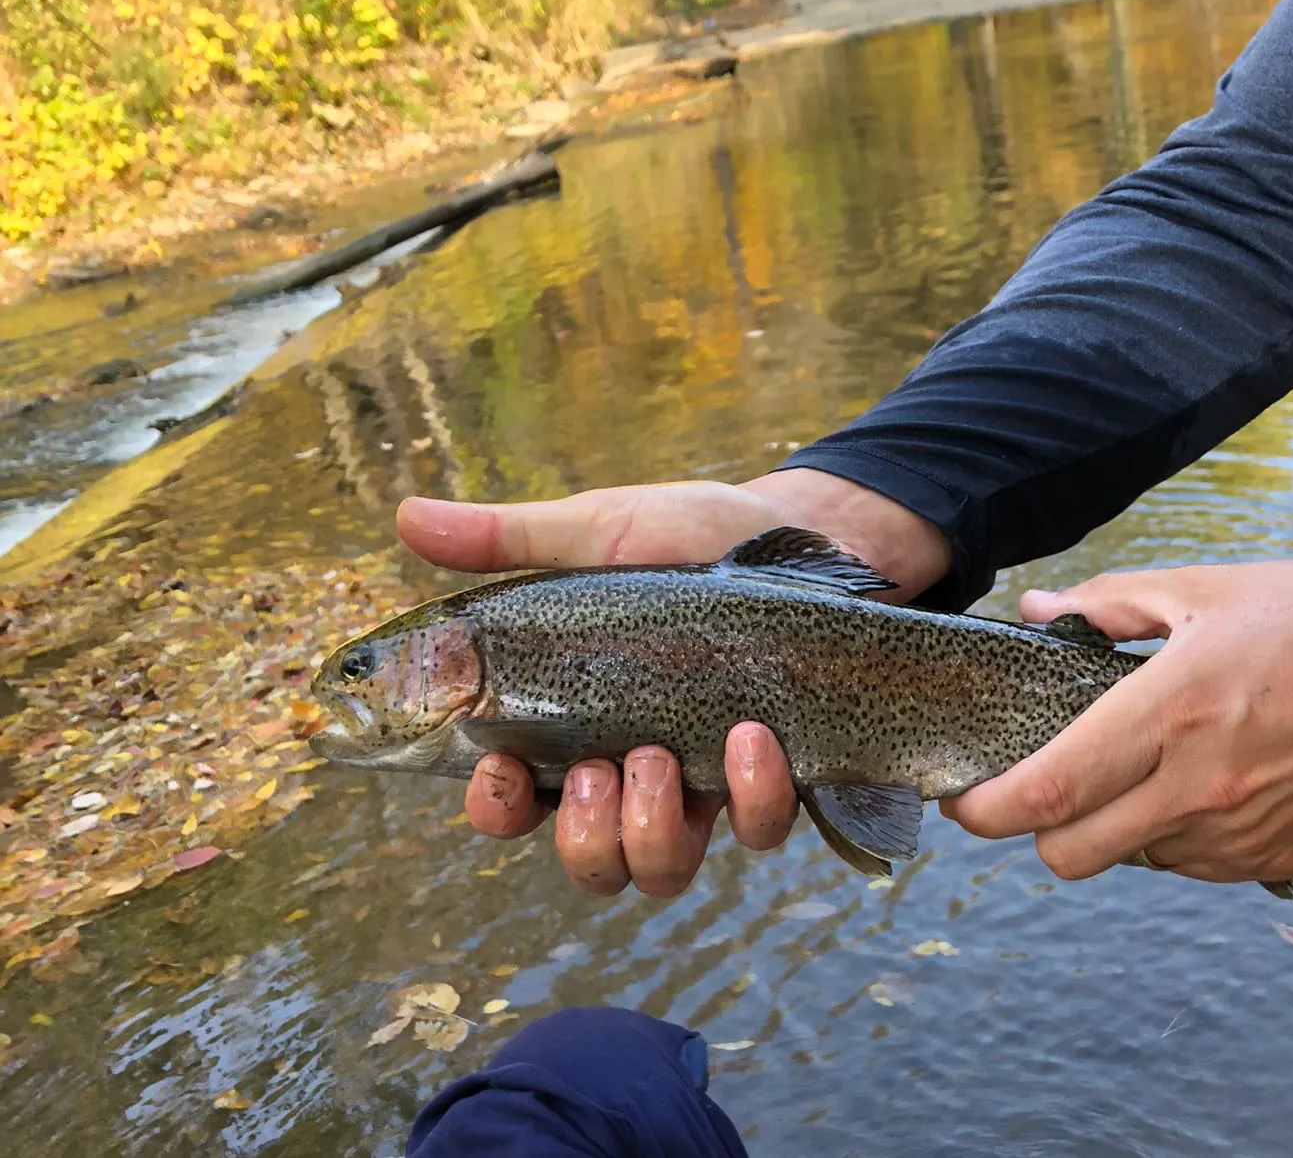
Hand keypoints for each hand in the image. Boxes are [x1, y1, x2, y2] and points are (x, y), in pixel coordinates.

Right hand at [397, 469, 949, 896]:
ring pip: (662, 869)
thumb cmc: (687, 535)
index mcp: (573, 720)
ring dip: (652, 833)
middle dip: (584, 838)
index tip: (501, 775)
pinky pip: (758, 829)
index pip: (513, 801)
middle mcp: (632, 767)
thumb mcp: (595, 531)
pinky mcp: (773, 775)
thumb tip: (402, 517)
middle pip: (589, 862)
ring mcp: (703, 780)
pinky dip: (752, 797)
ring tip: (659, 760)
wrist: (797, 530)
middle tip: (599, 769)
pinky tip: (752, 738)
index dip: (496, 811)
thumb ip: (504, 540)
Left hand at [940, 561, 1292, 882]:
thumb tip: (1036, 610)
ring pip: (1130, 860)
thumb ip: (1107, 605)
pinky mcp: (1274, 860)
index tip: (961, 802)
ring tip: (1133, 767)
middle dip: (1037, 829)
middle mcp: (1200, 787)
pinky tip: (1187, 784)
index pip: (1054, 789)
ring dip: (1110, 827)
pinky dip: (1167, 836)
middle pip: (1073, 852)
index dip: (988, 808)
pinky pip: (1188, 866)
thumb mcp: (1202, 590)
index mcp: (1173, 712)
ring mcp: (1240, 834)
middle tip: (1036, 788)